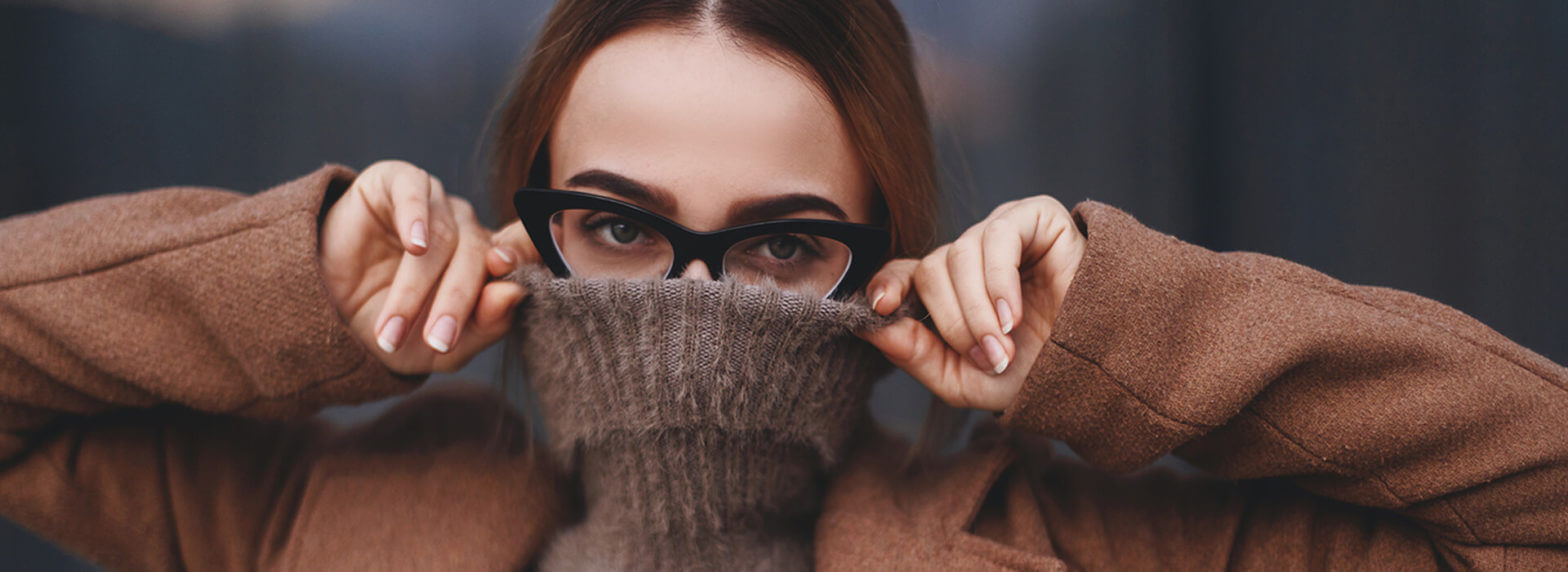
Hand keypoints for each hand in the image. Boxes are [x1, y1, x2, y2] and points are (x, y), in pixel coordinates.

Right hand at [319, 160, 529, 374]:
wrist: (321, 307)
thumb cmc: (390, 327)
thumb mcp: (435, 349)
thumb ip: (482, 327)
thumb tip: (515, 293)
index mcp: (486, 263)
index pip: (518, 259)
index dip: (519, 269)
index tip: (512, 290)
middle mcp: (466, 228)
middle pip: (476, 257)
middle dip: (454, 304)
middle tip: (437, 342)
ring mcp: (436, 203)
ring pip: (442, 237)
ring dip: (415, 288)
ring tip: (392, 329)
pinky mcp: (398, 181)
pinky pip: (415, 191)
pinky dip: (416, 217)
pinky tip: (413, 245)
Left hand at [858, 196, 1085, 410]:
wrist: (1097, 370)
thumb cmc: (1034, 374)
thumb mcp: (963, 379)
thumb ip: (915, 354)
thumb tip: (871, 326)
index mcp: (950, 289)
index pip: (903, 273)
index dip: (887, 285)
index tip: (883, 307)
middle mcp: (972, 256)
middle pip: (931, 269)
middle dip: (954, 322)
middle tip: (987, 357)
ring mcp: (1002, 233)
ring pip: (959, 255)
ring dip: (976, 309)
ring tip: (1004, 343)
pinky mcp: (1035, 217)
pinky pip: (997, 236)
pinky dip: (998, 280)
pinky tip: (1013, 314)